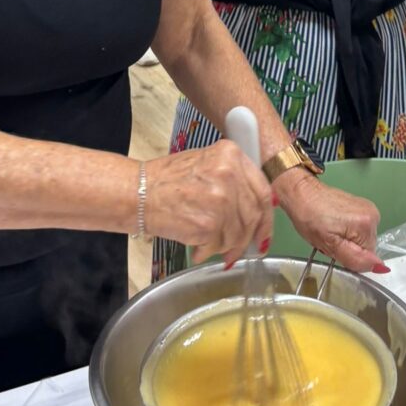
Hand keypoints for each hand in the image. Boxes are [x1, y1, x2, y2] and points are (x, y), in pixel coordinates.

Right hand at [144, 139, 272, 267]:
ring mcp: (221, 199)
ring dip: (227, 246)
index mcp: (231, 154)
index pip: (263, 190)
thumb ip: (234, 180)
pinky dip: (211, 251)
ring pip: (238, 233)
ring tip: (210, 246)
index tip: (264, 230)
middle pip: (254, 214)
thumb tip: (258, 209)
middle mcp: (230, 174)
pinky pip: (220, 244)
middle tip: (242, 249)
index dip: (267, 216)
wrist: (139, 192)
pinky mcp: (209, 223)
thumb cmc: (168, 180)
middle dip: (249, 237)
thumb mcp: (206, 163)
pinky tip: (198, 248)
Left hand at [274, 168, 385, 272]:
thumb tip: (379, 267)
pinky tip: (335, 224)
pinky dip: (348, 231)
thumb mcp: (328, 245)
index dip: (350, 258)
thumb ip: (355, 258)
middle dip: (349, 249)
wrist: (302, 192)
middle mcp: (373, 215)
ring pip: (362, 240)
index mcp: (366, 224)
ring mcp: (369, 208)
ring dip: (347, 241)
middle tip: (330, 240)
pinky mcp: (363, 206)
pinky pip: (359, 229)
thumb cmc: (309, 217)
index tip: (335, 248)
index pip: (368, 258)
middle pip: (366, 248)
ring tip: (331, 231)